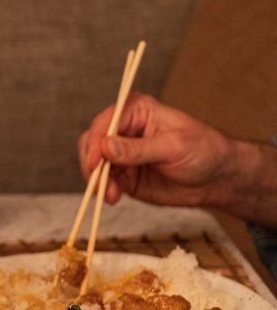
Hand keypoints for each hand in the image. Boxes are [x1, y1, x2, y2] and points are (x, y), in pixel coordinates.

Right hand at [78, 93, 234, 207]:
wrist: (216, 179)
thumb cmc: (204, 152)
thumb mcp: (174, 147)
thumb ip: (138, 149)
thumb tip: (105, 146)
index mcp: (137, 112)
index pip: (106, 121)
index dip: (96, 141)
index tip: (96, 162)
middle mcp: (124, 130)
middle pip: (92, 141)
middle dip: (92, 163)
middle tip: (100, 182)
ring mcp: (121, 153)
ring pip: (92, 163)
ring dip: (98, 180)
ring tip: (111, 194)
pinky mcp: (122, 174)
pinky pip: (102, 181)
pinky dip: (104, 190)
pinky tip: (113, 197)